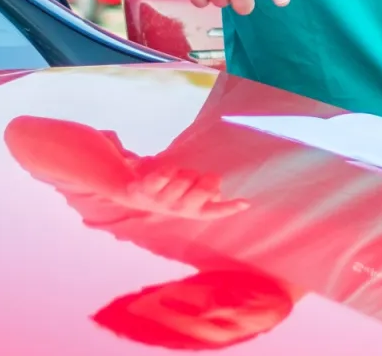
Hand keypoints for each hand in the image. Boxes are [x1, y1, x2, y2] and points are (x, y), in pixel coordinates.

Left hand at [117, 167, 247, 219]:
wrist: (135, 194)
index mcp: (192, 212)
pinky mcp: (146, 189)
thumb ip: (208, 197)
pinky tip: (165, 174)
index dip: (229, 208)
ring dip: (184, 172)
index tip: (245, 202)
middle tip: (199, 179)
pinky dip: (168, 169)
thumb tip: (217, 194)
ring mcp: (162, 200)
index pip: (213, 212)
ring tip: (176, 178)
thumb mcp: (190, 199)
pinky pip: (166, 173)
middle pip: (204, 189)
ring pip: (186, 177)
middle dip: (207, 178)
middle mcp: (178, 209)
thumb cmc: (171, 193)